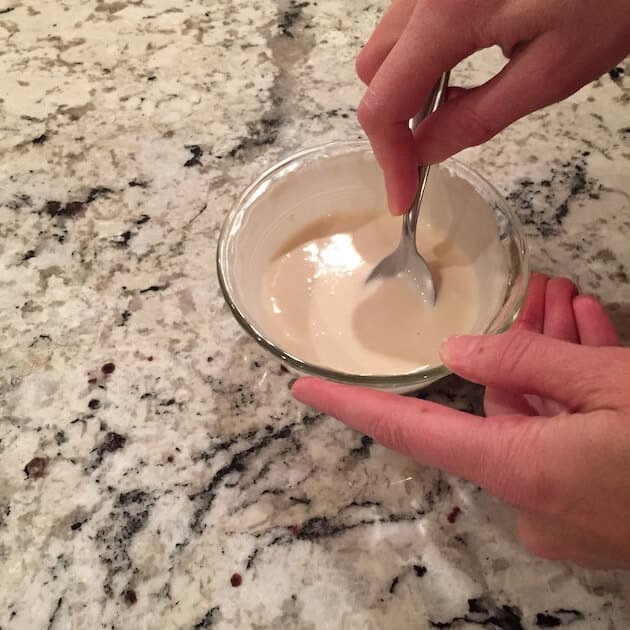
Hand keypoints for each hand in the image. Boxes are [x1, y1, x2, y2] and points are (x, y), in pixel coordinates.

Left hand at [292, 274, 629, 568]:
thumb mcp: (615, 387)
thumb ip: (526, 362)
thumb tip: (458, 354)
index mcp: (520, 469)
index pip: (409, 431)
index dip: (351, 408)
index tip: (304, 389)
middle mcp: (530, 492)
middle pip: (498, 404)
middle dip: (519, 345)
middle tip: (541, 292)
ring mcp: (561, 499)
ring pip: (537, 411)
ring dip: (552, 358)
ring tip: (569, 301)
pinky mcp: (590, 496)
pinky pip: (564, 433)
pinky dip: (572, 390)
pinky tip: (586, 337)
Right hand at [356, 0, 629, 213]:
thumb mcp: (552, 71)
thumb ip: (477, 118)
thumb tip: (425, 152)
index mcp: (447, 12)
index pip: (385, 102)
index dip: (390, 159)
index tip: (404, 196)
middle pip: (374, 69)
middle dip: (394, 119)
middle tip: (432, 147)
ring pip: (389, 43)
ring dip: (406, 85)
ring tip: (454, 102)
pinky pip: (413, 20)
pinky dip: (424, 55)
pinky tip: (462, 63)